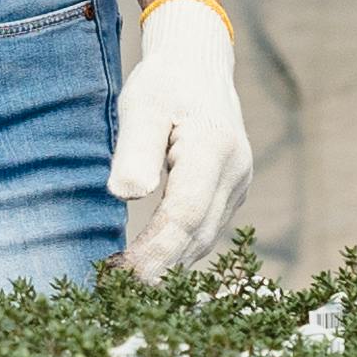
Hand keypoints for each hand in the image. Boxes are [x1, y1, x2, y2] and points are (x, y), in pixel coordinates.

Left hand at [109, 0, 251, 275]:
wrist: (198, 64)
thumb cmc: (164, 83)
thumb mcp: (141, 105)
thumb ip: (135, 150)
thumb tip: (127, 194)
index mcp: (213, 148)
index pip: (185, 214)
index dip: (156, 251)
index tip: (122, 275)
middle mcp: (235, 170)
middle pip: (198, 234)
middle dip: (159, 267)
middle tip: (117, 292)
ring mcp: (239, 183)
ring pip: (205, 237)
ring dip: (169, 264)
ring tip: (126, 284)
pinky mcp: (232, 191)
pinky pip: (206, 229)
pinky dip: (180, 250)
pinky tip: (150, 262)